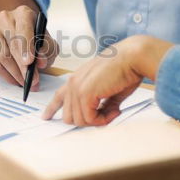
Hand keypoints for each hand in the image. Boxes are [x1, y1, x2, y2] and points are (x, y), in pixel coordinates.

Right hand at [0, 5, 58, 89]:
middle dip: (23, 66)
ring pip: (2, 56)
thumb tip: (40, 62)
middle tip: (32, 80)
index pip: (23, 29)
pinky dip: (5, 75)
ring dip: (15, 73)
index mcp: (23, 13)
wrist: (18, 35)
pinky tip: (14, 80)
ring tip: (25, 82)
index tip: (30, 62)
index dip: (26, 46)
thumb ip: (47, 50)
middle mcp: (4, 18)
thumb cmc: (35, 39)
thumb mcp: (47, 42)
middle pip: (12, 45)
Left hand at [42, 35, 173, 126]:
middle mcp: (73, 83)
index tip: (46, 117)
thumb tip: (102, 118)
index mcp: (77, 79)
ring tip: (114, 111)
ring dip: (98, 121)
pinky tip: (115, 110)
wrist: (133, 57)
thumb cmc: (125, 69)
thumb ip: (101, 104)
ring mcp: (77, 88)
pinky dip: (103, 120)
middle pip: (69, 117)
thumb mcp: (109, 90)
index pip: (59, 96)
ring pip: (78, 121)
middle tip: (107, 115)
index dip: (52, 108)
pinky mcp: (85, 93)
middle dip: (88, 122)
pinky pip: (89, 119)